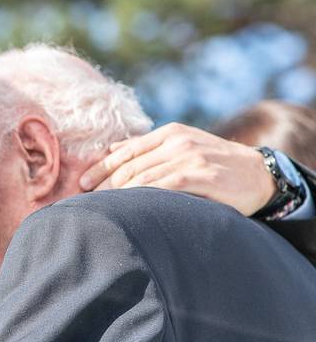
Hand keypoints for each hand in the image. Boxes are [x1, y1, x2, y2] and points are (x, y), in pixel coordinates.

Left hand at [78, 122, 275, 215]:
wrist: (259, 175)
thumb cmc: (215, 166)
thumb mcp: (182, 149)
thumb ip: (149, 149)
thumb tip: (111, 150)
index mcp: (170, 133)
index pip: (126, 151)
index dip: (100, 168)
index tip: (82, 184)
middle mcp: (178, 141)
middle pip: (129, 165)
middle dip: (104, 185)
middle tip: (86, 202)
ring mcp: (189, 157)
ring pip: (141, 176)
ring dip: (117, 194)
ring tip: (101, 209)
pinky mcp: (200, 175)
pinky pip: (162, 186)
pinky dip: (141, 197)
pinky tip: (128, 208)